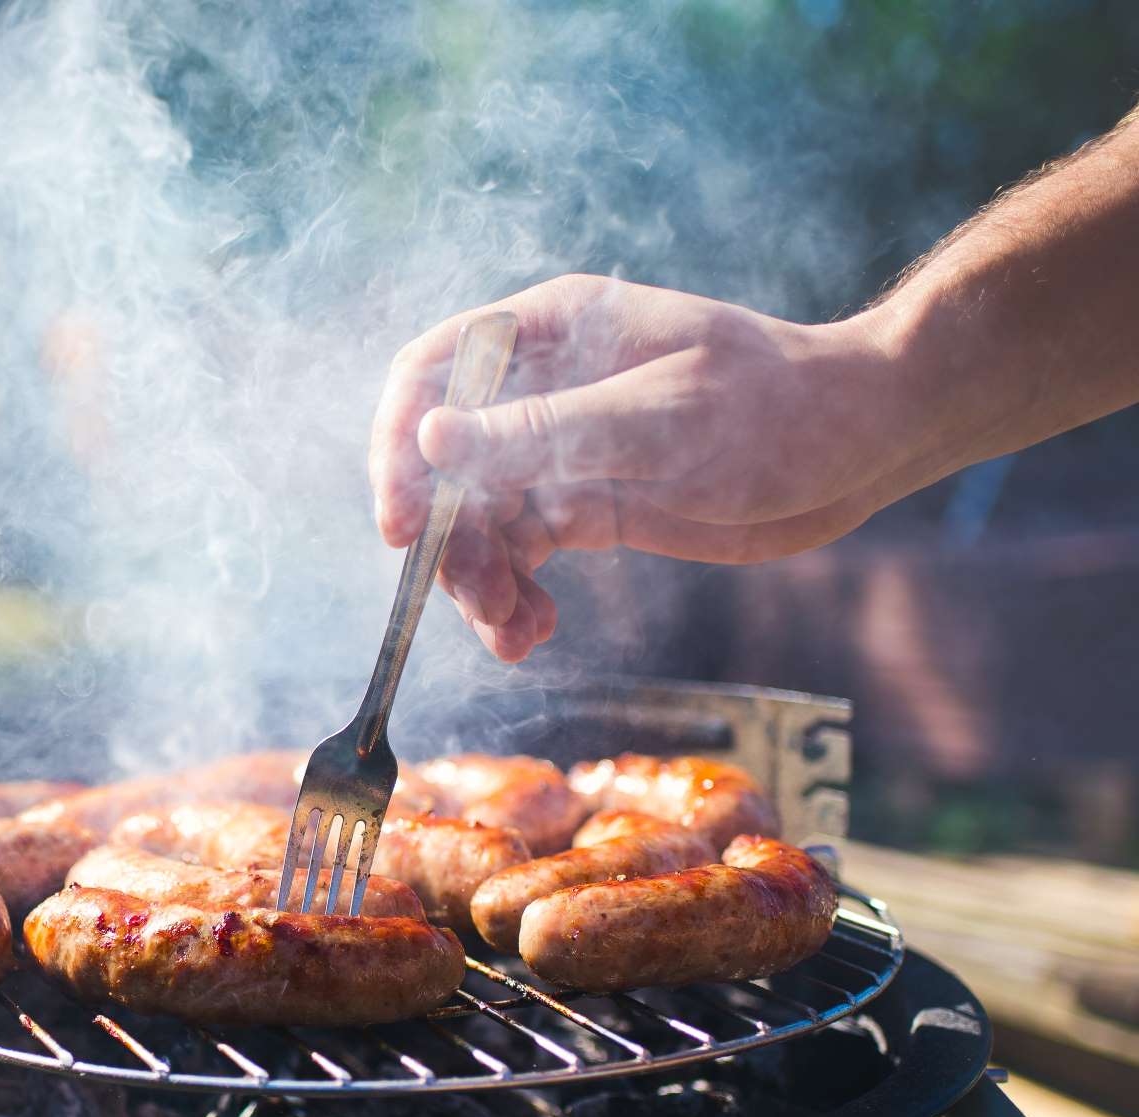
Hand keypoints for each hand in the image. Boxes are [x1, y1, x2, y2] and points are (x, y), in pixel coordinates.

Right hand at [369, 275, 923, 661]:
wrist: (867, 443)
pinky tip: (533, 632)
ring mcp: (561, 450)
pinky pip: (521, 554)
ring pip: (478, 521)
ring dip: (481, 582)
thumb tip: (432, 439)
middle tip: (480, 603)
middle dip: (450, 541)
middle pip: (445, 465)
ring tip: (515, 633)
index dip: (399, 448)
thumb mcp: (662, 422)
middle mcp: (541, 387)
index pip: (431, 374)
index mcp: (552, 332)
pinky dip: (515, 598)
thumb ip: (545, 434)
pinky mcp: (587, 505)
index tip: (402, 531)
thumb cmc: (780, 406)